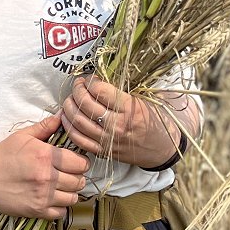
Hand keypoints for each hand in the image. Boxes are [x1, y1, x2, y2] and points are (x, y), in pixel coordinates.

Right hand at [0, 114, 91, 219]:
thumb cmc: (2, 155)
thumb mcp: (22, 136)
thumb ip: (44, 127)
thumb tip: (61, 117)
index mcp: (47, 156)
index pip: (81, 163)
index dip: (80, 162)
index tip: (75, 163)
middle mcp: (48, 176)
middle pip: (80, 181)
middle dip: (76, 177)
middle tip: (68, 175)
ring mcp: (43, 195)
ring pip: (73, 198)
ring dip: (69, 193)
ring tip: (60, 187)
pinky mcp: (37, 210)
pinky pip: (61, 212)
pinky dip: (59, 207)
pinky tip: (52, 199)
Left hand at [59, 75, 183, 167]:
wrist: (162, 149)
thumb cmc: (153, 121)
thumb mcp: (144, 100)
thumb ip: (122, 90)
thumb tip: (100, 77)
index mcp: (129, 109)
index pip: (100, 90)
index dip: (91, 81)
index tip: (91, 78)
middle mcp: (117, 125)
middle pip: (85, 104)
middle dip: (77, 90)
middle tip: (78, 85)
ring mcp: (108, 140)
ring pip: (77, 121)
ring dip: (69, 106)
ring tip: (71, 98)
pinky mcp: (102, 152)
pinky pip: (78, 139)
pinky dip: (68, 126)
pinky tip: (67, 116)